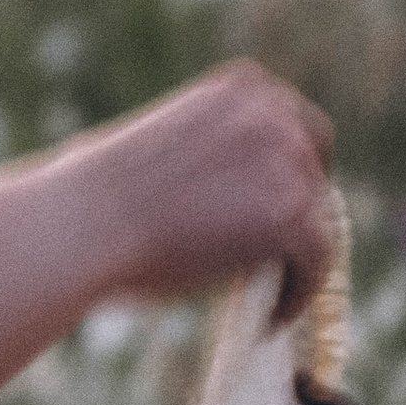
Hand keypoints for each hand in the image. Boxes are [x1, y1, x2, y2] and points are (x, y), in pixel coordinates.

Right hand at [83, 60, 338, 322]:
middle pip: (316, 169)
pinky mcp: (292, 219)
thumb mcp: (167, 145)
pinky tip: (269, 318)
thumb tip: (242, 197)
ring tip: (269, 291)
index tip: (284, 199)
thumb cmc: (101, 193)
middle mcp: (273, 114)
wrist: (86, 220)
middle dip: (302, 208)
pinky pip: (317, 265)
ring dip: (296, 259)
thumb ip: (214, 155)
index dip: (297, 167)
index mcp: (240, 87)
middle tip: (282, 249)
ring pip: (319, 223)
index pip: (298, 124)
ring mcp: (287, 164)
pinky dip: (298, 296)